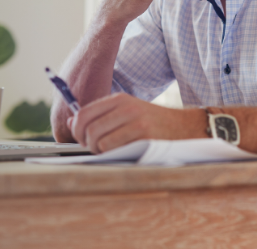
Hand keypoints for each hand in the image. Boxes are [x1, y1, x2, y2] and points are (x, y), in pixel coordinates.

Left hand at [68, 93, 205, 152]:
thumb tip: (72, 123)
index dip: (76, 130)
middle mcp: (125, 108)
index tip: (81, 138)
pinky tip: (120, 153)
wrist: (184, 127)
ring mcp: (135, 122)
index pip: (83, 114)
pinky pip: (114, 149)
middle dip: (86, 144)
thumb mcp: (126, 112)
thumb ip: (100, 116)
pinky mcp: (144, 137)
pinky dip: (111, 155)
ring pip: (99, 141)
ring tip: (108, 152)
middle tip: (94, 149)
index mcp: (118, 100)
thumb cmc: (151, 122)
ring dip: (98, 152)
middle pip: (88, 129)